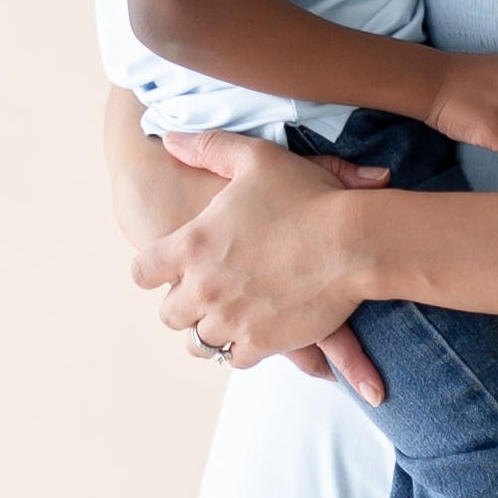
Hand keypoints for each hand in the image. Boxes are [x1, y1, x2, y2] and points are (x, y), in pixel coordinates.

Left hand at [149, 132, 380, 377]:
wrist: (355, 241)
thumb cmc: (308, 196)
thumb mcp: (255, 157)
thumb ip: (208, 147)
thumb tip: (170, 138)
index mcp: (193, 245)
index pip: (142, 273)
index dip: (152, 271)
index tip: (168, 268)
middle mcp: (205, 288)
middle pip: (169, 314)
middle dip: (183, 305)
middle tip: (204, 293)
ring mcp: (232, 320)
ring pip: (200, 342)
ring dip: (210, 329)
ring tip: (227, 316)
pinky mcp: (263, 343)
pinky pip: (236, 358)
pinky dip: (241, 348)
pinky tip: (254, 331)